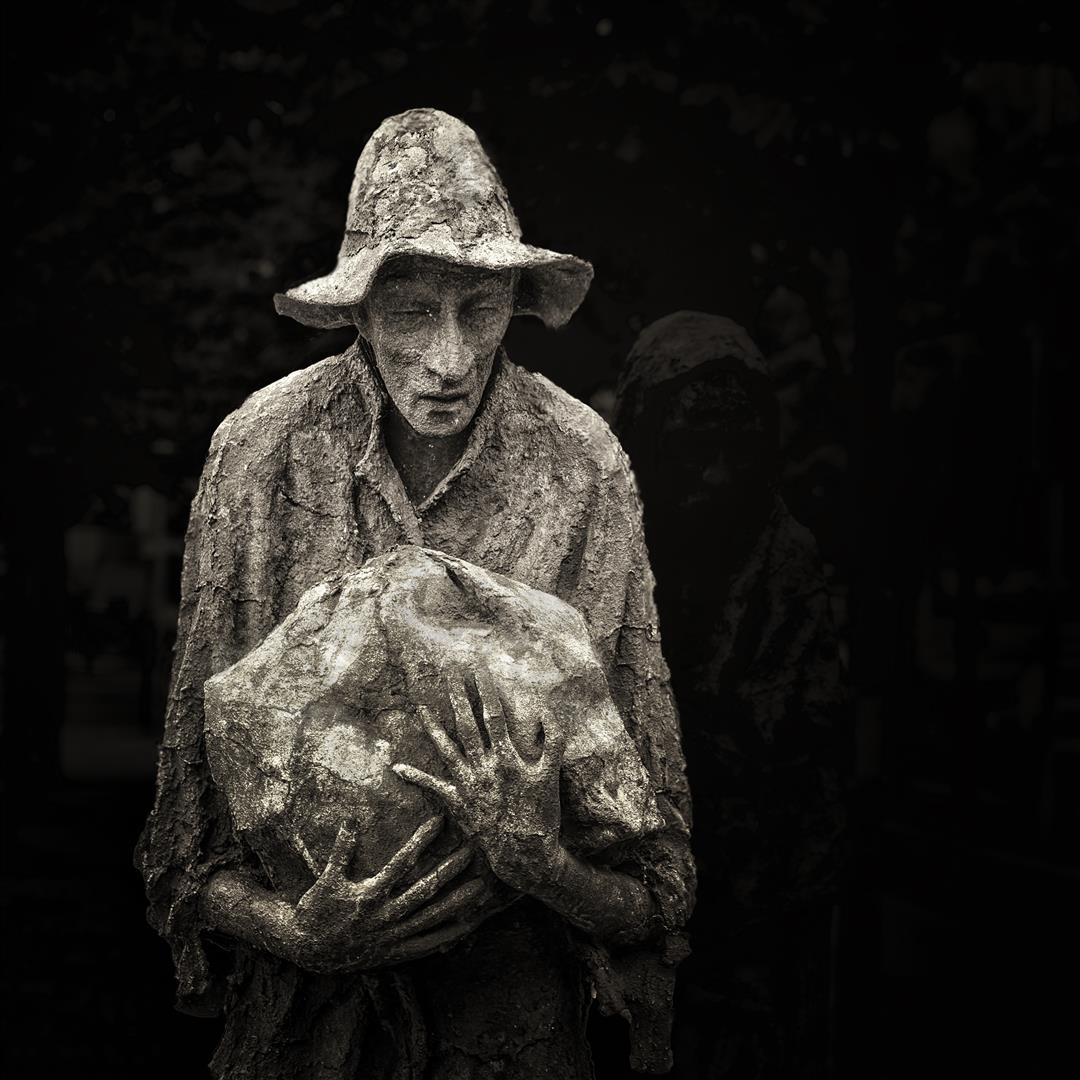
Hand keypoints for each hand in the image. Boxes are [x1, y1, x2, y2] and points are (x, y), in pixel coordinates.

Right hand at [204, 815, 491, 973]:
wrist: (306, 952)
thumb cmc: (315, 911)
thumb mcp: (326, 879)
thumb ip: (341, 850)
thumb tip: (350, 818)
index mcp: (369, 895)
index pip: (402, 862)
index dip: (421, 840)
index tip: (440, 821)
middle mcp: (385, 916)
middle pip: (425, 890)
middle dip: (450, 869)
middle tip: (472, 852)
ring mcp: (393, 937)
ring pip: (432, 917)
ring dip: (458, 902)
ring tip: (481, 888)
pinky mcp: (396, 953)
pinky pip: (428, 945)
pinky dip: (448, 936)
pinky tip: (468, 926)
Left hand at [392, 670, 566, 894]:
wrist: (524, 853)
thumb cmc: (541, 815)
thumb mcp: (552, 776)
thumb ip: (554, 742)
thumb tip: (547, 710)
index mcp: (505, 757)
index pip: (493, 715)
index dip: (486, 690)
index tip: (479, 668)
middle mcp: (482, 767)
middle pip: (467, 724)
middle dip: (458, 696)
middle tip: (448, 673)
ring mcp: (467, 784)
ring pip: (446, 748)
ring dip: (433, 726)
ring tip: (421, 707)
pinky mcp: (457, 802)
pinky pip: (433, 787)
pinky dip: (415, 777)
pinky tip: (397, 767)